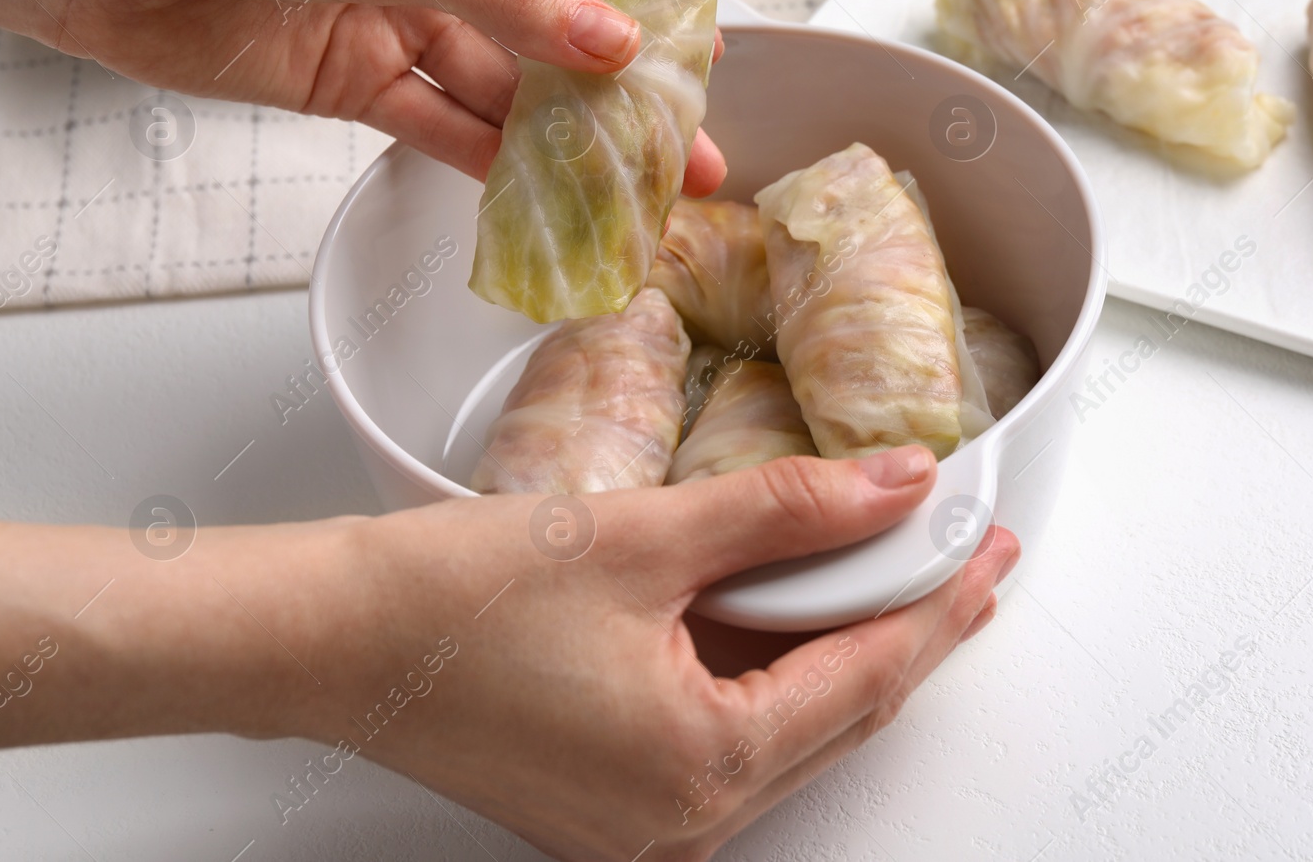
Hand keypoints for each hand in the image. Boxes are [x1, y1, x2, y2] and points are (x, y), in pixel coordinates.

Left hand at [0, 0, 725, 191]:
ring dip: (559, 136)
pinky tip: (544, 196)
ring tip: (632, 184)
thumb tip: (611, 44)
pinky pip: (438, 123)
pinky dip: (486, 161)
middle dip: (611, 81)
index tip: (696, 31)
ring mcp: (396, 16)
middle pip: (544, 18)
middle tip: (681, 138)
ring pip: (498, 83)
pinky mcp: (354, 80)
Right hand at [332, 448, 1016, 860]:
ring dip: (834, 649)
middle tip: (961, 560)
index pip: (867, 680)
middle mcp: (680, 825)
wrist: (323, 637)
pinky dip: (764, 672)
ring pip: (784, 726)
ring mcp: (642, 825)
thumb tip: (894, 487)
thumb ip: (787, 511)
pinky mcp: (609, 803)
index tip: (989, 553)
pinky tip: (782, 613)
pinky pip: (724, 737)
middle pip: (836, 713)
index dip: (939, 607)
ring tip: (883, 570)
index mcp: (701, 771)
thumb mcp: (646, 537)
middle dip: (904, 630)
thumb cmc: (449, 600)